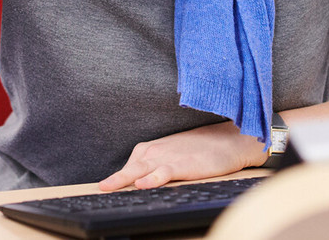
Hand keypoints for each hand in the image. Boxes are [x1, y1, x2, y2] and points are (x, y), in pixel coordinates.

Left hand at [99, 120, 264, 190]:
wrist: (229, 140)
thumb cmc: (202, 148)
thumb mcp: (174, 154)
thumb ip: (157, 165)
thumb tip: (140, 181)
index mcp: (152, 149)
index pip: (130, 165)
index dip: (117, 178)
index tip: (103, 188)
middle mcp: (156, 151)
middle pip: (130, 167)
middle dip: (114, 178)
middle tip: (99, 188)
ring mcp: (169, 157)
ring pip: (141, 169)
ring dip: (124, 178)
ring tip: (108, 187)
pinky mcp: (184, 165)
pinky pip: (164, 172)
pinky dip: (153, 178)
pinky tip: (143, 184)